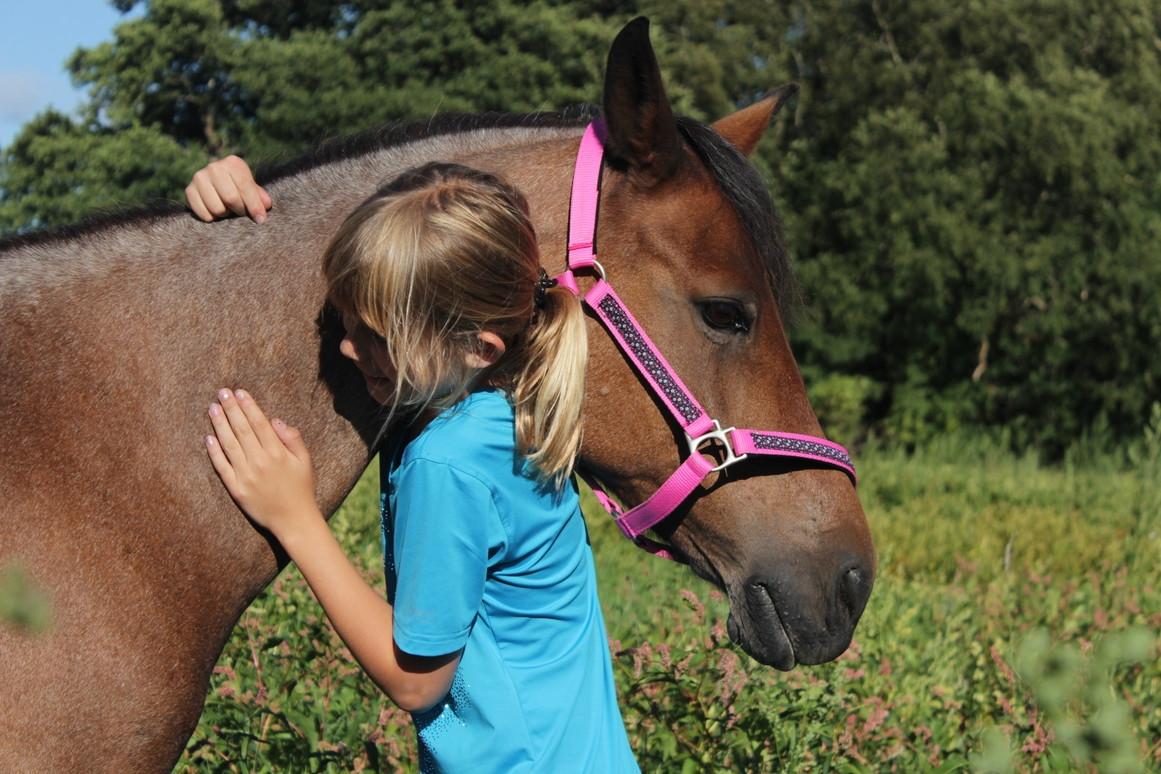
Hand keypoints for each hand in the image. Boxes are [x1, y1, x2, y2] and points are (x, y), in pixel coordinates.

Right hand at [186, 155, 272, 222]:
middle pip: (231, 199)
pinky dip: (212, 218)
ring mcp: (199, 177)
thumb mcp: (251, 188)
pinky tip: (215, 212)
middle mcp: (214, 167)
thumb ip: (260, 196)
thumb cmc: (239, 187)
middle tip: (241, 212)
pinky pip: (204, 214)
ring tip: (227, 209)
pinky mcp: (189, 190)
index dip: (254, 205)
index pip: (245, 186)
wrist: (215, 184)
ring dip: (225, 214)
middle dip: (239, 210)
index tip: (260, 219)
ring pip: (217, 209)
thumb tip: (266, 205)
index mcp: (233, 163)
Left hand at [205, 388, 318, 538]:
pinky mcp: (236, 489)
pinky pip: (222, 467)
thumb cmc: (301, 489)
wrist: (294, 520)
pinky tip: (208, 437)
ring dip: (219, 424)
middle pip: (242, 429)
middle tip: (222, 393)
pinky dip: (214, 452)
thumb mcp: (305, 461)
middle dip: (231, 408)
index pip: (259, 423)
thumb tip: (275, 420)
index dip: (248, 406)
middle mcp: (259, 461)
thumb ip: (293, 439)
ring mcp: (246, 475)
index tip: (239, 392)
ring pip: (229, 444)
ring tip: (213, 408)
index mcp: (277, 452)